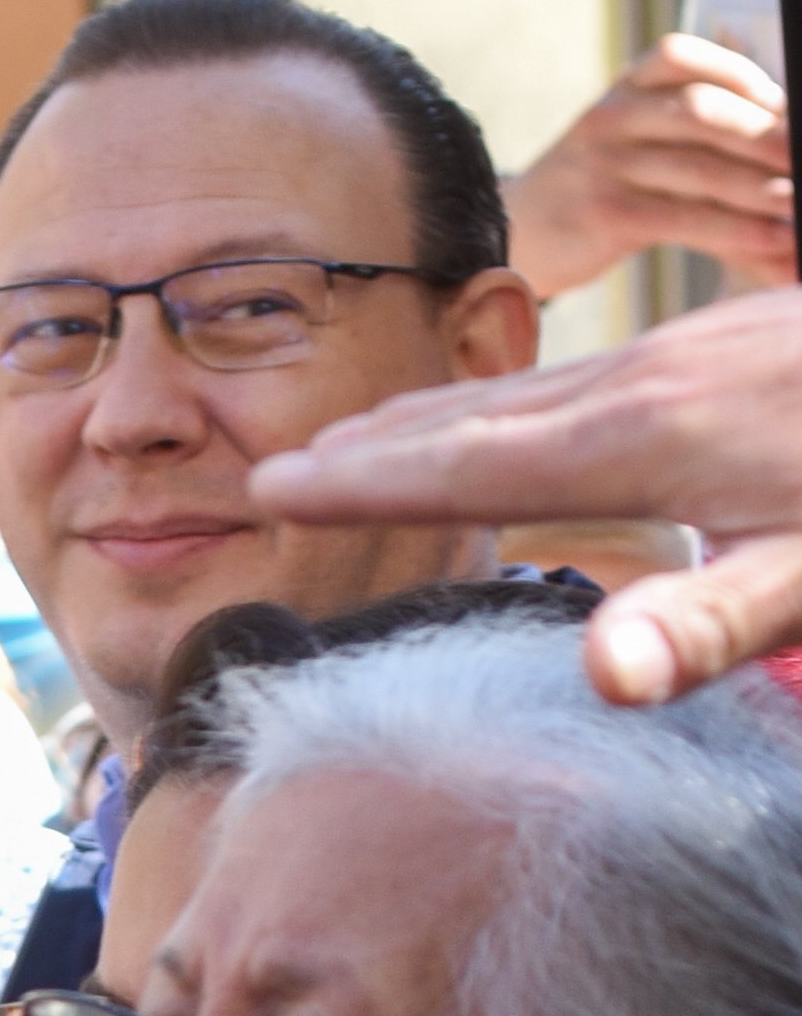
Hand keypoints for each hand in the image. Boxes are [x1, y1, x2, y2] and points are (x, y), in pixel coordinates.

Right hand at [247, 286, 801, 706]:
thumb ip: (710, 625)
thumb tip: (597, 677)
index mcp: (649, 441)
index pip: (471, 465)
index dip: (369, 481)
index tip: (277, 485)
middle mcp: (654, 379)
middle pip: (485, 415)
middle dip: (384, 442)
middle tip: (291, 462)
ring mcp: (696, 347)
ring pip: (539, 387)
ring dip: (446, 413)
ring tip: (380, 434)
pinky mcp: (737, 339)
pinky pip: (597, 370)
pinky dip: (526, 397)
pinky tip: (542, 411)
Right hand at [504, 32, 793, 302]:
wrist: (517, 234)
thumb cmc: (599, 188)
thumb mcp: (636, 141)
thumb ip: (699, 136)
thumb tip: (784, 161)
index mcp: (626, 85)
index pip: (687, 58)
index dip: (745, 77)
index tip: (786, 107)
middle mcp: (612, 115)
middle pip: (703, 111)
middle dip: (766, 136)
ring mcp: (604, 165)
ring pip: (699, 169)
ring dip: (761, 190)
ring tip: (799, 205)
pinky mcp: (605, 216)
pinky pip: (684, 218)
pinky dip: (736, 230)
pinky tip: (770, 238)